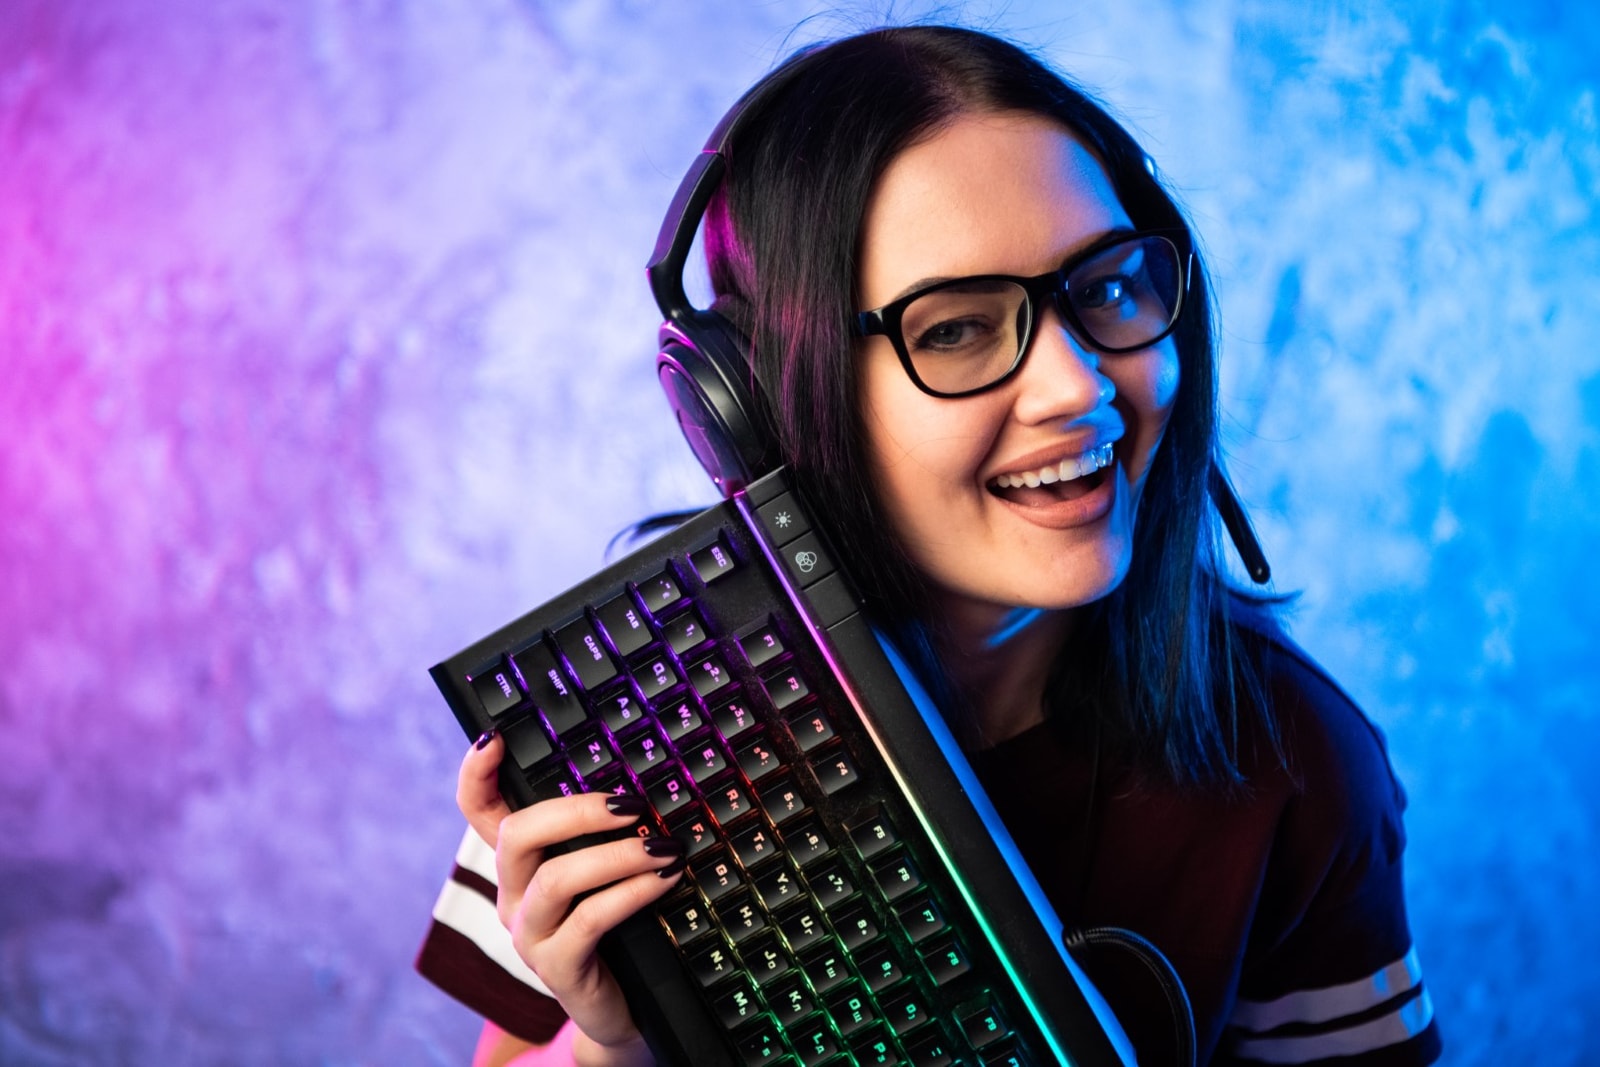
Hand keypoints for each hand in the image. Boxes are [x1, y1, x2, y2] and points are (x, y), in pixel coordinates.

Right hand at [458, 732, 685, 1066]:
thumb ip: (602, 831)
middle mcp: (512, 896)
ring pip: (555, 879)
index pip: (479, 812)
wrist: (623, 1004)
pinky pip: (590, 920)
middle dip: (574, 811)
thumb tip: (638, 781)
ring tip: (663, 847)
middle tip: (631, 805)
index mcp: (518, 864)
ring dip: (616, 856)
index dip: (475, 775)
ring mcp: (529, 934)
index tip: (491, 739)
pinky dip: (632, 892)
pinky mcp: (557, 967)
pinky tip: (666, 880)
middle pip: (515, 835)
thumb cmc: (615, 923)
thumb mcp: (602, 870)